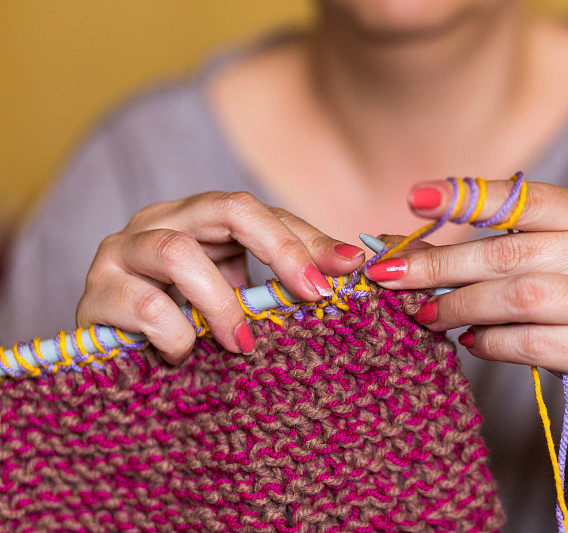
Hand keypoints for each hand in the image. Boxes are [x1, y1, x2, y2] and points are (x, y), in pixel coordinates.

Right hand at [77, 191, 364, 362]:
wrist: (111, 362)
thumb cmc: (184, 326)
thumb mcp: (236, 297)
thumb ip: (279, 281)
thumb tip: (352, 267)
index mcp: (197, 219)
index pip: (260, 212)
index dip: (307, 239)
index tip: (351, 267)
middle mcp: (160, 222)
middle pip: (226, 208)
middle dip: (280, 250)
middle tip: (313, 293)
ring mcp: (121, 253)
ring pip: (178, 252)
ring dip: (222, 303)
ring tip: (240, 343)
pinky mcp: (94, 295)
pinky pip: (144, 304)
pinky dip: (177, 335)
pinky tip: (183, 355)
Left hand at [366, 179, 567, 411]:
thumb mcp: (551, 262)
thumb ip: (490, 249)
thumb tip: (404, 247)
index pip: (525, 198)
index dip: (467, 197)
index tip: (415, 199)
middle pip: (510, 253)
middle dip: (440, 266)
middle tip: (390, 277)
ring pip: (519, 298)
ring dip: (460, 308)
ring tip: (428, 316)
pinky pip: (534, 344)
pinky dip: (491, 343)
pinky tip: (472, 342)